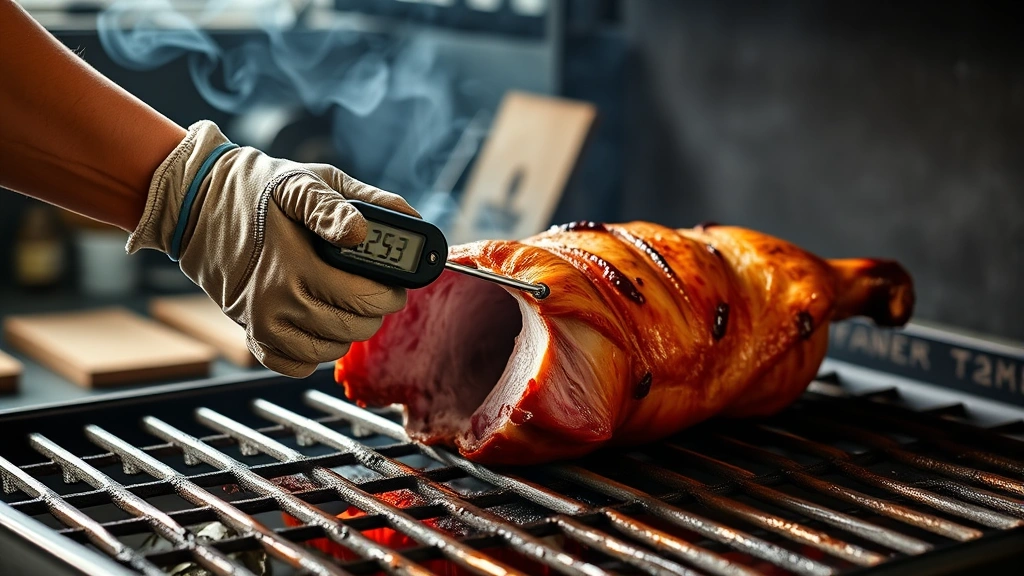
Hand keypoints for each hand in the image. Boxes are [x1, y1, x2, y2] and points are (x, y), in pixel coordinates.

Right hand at [128, 121, 418, 376]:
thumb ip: (353, 201)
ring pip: (332, 348)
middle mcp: (277, 300)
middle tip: (373, 287)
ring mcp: (263, 322)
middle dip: (375, 308)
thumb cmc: (256, 191)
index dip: (392, 289)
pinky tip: (316, 319)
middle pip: (355, 327)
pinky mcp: (252, 336)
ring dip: (348, 328)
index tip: (394, 278)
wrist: (196, 207)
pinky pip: (299, 363)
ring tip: (344, 299)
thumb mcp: (305, 180)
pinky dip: (315, 348)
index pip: (366, 298)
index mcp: (297, 264)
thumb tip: (402, 218)